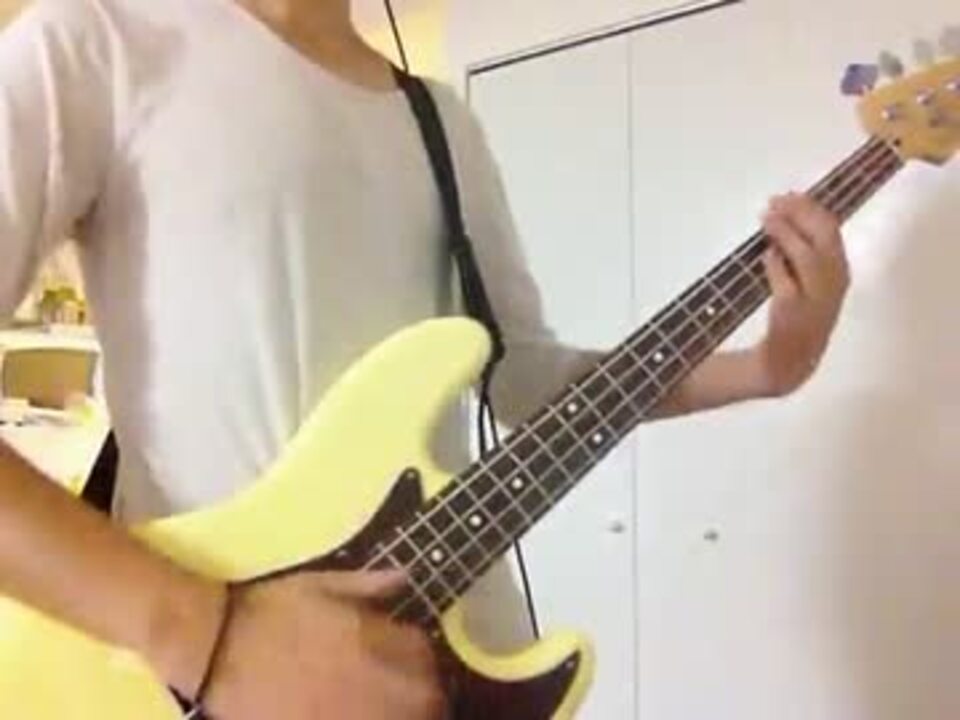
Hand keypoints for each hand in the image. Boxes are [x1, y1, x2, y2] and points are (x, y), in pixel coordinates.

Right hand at [197, 571, 443, 719]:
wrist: (217, 648)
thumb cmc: (270, 610)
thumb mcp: (323, 585)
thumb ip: (371, 585)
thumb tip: (405, 578)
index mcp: (389, 645)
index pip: (427, 657)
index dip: (413, 658)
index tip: (395, 658)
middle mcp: (387, 688)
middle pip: (428, 700)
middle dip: (413, 692)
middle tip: (385, 684)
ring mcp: (361, 719)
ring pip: (407, 717)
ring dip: (397, 707)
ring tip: (369, 699)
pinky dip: (368, 715)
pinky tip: (348, 708)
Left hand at [753, 192, 849, 395]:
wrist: (788, 363)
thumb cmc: (794, 318)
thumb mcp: (804, 283)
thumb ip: (799, 254)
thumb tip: (784, 217)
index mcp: (839, 272)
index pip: (831, 229)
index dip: (810, 208)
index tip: (788, 195)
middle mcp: (835, 283)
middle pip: (824, 236)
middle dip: (800, 213)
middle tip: (775, 202)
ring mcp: (817, 298)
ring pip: (808, 255)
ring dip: (787, 233)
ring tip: (767, 220)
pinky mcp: (795, 312)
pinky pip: (786, 281)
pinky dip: (776, 263)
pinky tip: (766, 253)